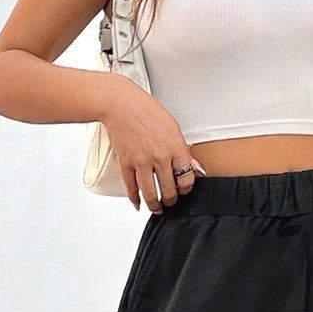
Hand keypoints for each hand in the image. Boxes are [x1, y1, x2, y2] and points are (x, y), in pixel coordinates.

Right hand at [101, 77, 206, 211]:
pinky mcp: (126, 163)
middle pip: (169, 189)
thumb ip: (182, 149)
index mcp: (175, 147)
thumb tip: (192, 166)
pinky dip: (134, 198)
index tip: (184, 190)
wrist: (120, 104)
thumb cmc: (146, 110)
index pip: (186, 177)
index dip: (186, 188)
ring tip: (156, 207)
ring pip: (150, 193)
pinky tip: (138, 203)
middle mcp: (159, 156)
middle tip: (170, 201)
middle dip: (171, 199)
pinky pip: (131, 187)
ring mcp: (141, 162)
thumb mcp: (173, 126)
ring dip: (154, 205)